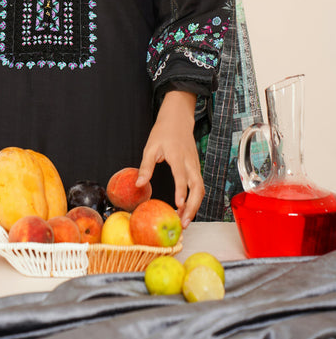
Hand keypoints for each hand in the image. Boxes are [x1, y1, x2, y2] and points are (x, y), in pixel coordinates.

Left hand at [136, 91, 203, 227]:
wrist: (178, 119)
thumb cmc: (163, 131)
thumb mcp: (150, 147)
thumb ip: (146, 167)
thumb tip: (139, 185)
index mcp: (177, 155)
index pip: (182, 176)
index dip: (181, 191)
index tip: (179, 204)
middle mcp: (190, 162)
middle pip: (198, 187)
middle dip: (193, 207)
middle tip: (183, 222)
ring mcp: (195, 165)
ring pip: (201, 189)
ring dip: (195, 206)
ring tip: (185, 220)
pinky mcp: (196, 167)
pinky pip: (199, 186)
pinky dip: (195, 199)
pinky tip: (187, 209)